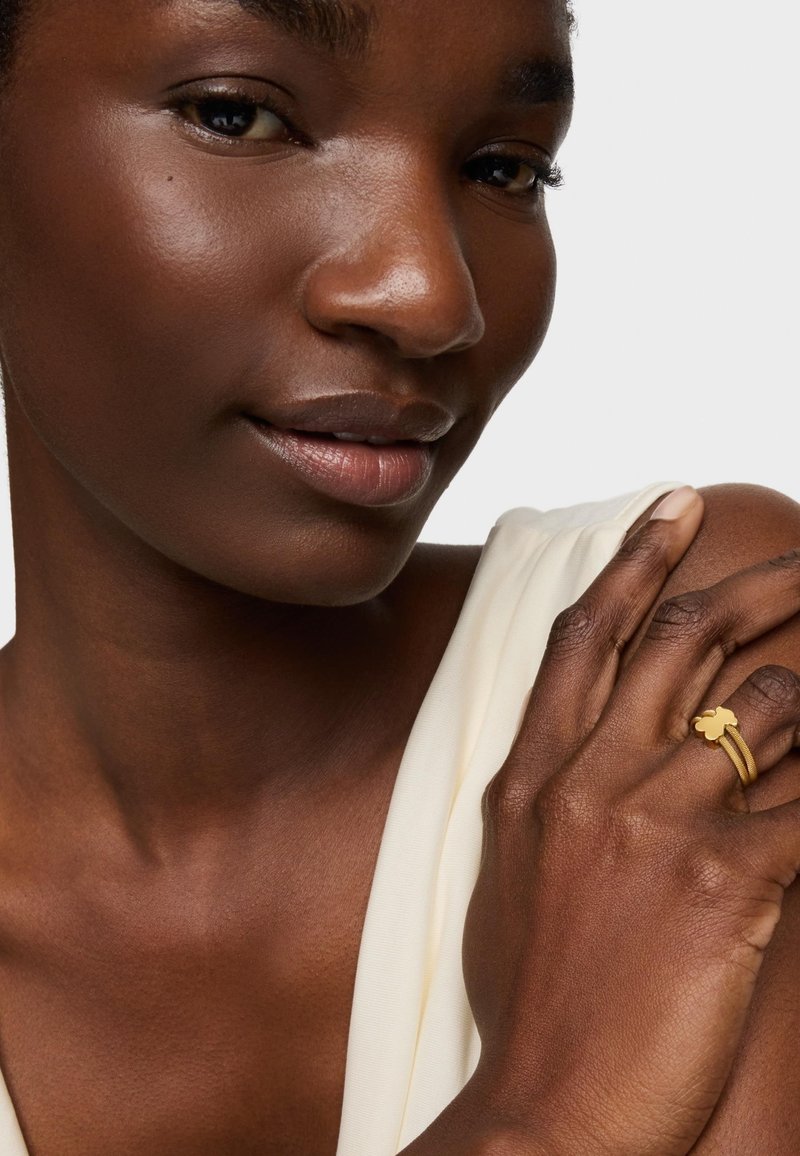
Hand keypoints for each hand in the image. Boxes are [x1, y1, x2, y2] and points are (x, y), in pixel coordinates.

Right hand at [457, 487, 799, 1155]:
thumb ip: (550, 801)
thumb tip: (594, 755)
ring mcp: (658, 822)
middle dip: (756, 584)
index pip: (587, 635)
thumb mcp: (512, 880)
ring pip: (767, 708)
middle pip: (683, 640)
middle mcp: (593, 779)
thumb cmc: (531, 1003)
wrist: (549, 1110)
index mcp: (533, 776)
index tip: (675, 504)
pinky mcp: (728, 879)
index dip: (637, 560)